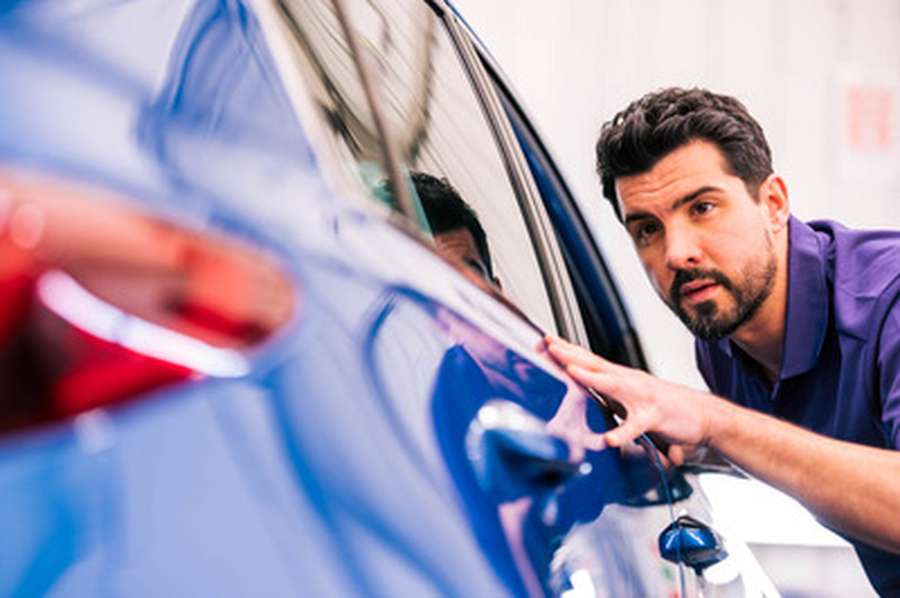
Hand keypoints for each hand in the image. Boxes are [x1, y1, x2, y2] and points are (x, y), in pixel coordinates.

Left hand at [545, 335, 718, 450]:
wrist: (704, 416)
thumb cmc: (666, 407)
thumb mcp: (631, 399)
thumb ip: (609, 395)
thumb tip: (585, 392)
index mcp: (622, 378)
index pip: (590, 360)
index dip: (568, 350)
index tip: (546, 340)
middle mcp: (630, 381)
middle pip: (595, 364)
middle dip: (571, 354)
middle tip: (549, 344)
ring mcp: (643, 397)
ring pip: (613, 384)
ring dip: (591, 377)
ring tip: (571, 371)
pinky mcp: (655, 417)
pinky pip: (636, 425)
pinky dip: (622, 432)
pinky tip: (610, 438)